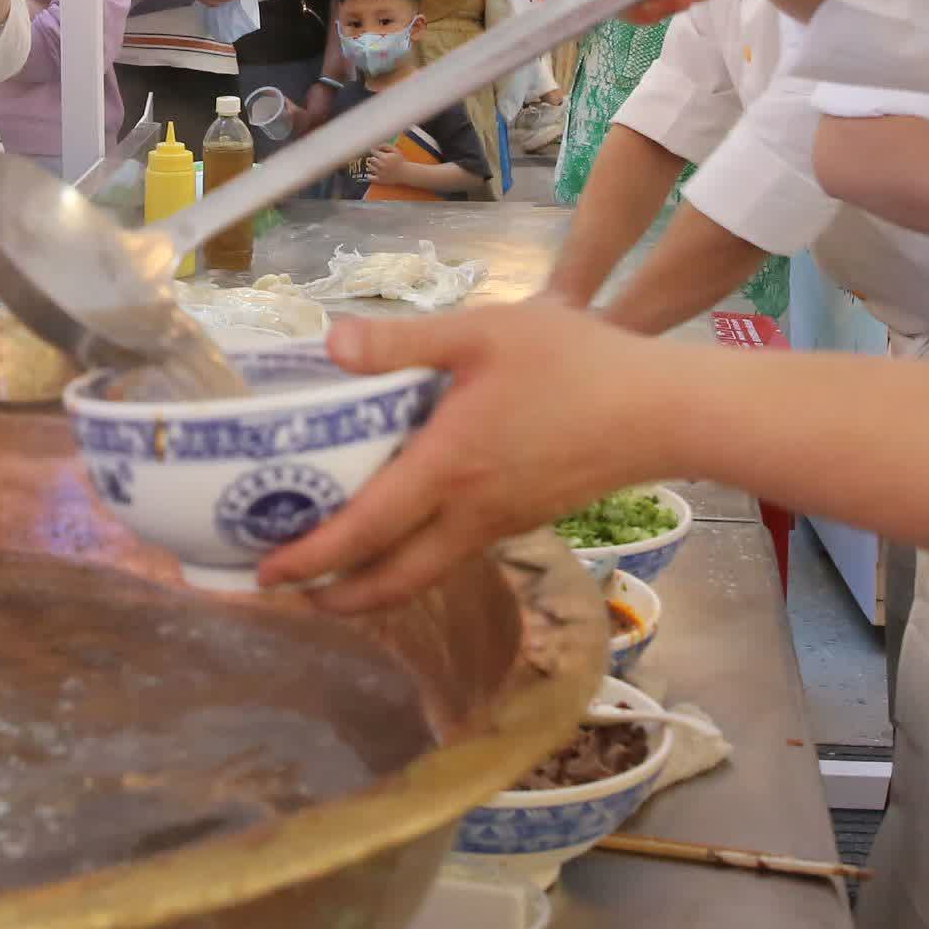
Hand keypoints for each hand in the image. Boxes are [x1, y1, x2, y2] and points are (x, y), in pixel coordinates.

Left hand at [259, 304, 680, 611]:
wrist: (665, 413)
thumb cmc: (578, 366)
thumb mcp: (485, 332)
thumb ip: (403, 341)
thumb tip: (330, 344)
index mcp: (447, 471)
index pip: (363, 532)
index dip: (309, 559)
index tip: (263, 574)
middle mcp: (469, 515)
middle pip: (391, 581)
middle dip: (335, 596)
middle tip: (289, 591)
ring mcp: (502, 524)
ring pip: (425, 571)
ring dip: (374, 580)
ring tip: (335, 563)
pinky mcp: (526, 517)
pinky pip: (455, 550)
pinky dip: (414, 555)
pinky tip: (406, 519)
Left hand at [355, 143, 397, 185]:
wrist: (406, 174)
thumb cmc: (400, 161)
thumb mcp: (396, 151)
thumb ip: (386, 146)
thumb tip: (376, 145)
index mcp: (384, 157)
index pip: (373, 151)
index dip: (375, 152)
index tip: (378, 153)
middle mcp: (381, 165)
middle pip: (371, 159)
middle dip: (374, 159)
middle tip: (379, 160)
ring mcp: (380, 173)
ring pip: (369, 167)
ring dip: (373, 166)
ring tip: (379, 166)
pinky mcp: (379, 180)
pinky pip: (369, 177)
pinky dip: (370, 175)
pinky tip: (374, 173)